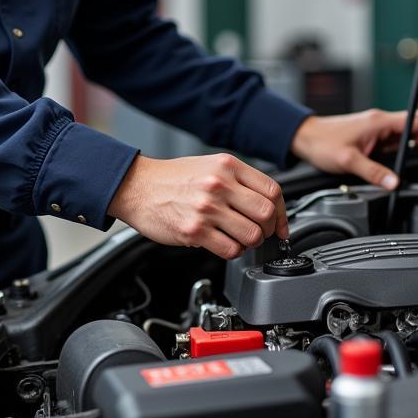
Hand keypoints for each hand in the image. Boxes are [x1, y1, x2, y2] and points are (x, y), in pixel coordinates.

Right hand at [108, 153, 288, 259]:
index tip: (279, 224)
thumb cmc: (171, 178)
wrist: (136, 187)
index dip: (281, 212)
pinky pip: (231, 249)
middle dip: (268, 229)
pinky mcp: (195, 230)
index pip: (272, 191)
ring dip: (250, 242)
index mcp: (227, 166)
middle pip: (266, 213)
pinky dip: (233, 251)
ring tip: (239, 239)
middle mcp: (219, 184)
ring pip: (252, 235)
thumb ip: (238, 180)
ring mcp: (207, 208)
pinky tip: (223, 244)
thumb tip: (265, 203)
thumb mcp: (209, 165)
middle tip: (259, 233)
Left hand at [291, 109, 417, 189]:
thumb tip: (394, 183)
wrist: (305, 138)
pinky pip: (398, 138)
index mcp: (379, 122)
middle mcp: (381, 122)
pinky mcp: (373, 136)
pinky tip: (416, 153)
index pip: (416, 120)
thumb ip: (373, 172)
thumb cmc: (322, 143)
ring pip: (410, 129)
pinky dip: (412, 143)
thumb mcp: (348, 161)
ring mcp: (378, 129)